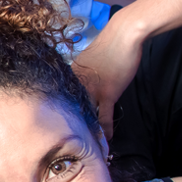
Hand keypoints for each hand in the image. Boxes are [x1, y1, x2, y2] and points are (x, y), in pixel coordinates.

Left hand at [71, 13, 143, 137]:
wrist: (123, 35)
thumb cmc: (108, 46)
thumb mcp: (87, 61)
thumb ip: (82, 75)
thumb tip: (81, 87)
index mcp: (70, 76)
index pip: (62, 100)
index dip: (60, 116)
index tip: (58, 129)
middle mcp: (77, 84)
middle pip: (71, 111)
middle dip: (69, 128)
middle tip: (67, 144)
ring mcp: (91, 89)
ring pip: (87, 116)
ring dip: (88, 132)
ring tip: (87, 147)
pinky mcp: (107, 92)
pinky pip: (105, 116)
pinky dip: (106, 129)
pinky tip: (106, 140)